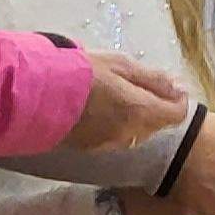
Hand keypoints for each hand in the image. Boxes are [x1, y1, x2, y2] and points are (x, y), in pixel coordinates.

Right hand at [60, 51, 191, 155]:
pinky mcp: (89, 148)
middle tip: (138, 85)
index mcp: (141, 112)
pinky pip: (114, 138)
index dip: (177, 99)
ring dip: (135, 117)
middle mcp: (129, 134)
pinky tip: (99, 109)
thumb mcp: (120, 66)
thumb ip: (153, 79)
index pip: (177, 114)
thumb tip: (179, 88)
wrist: (36, 95)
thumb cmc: (81, 73)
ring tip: (116, 95)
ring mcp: (108, 144)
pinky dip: (115, 125)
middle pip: (156, 124)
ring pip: (135, 132)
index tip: (169, 86)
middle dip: (155, 106)